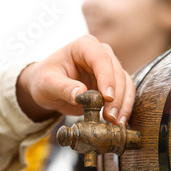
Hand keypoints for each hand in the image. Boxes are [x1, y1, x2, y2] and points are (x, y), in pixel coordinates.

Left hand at [16, 35, 135, 124]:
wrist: (46, 88)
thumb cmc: (44, 80)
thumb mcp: (48, 83)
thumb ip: (64, 88)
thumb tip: (81, 95)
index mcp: (84, 46)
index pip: (101, 60)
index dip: (107, 79)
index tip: (107, 98)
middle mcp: (101, 54)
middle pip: (117, 73)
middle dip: (116, 97)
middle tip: (110, 118)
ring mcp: (108, 69)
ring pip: (125, 84)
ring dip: (123, 105)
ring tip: (116, 124)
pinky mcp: (112, 84)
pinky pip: (124, 95)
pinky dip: (123, 109)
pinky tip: (119, 123)